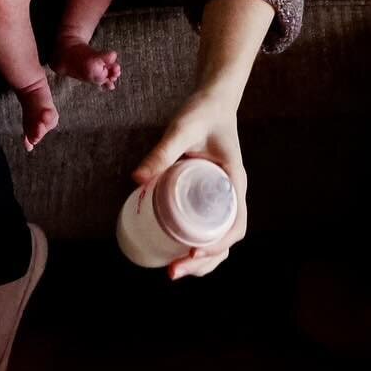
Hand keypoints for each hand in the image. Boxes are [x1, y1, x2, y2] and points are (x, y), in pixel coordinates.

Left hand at [131, 88, 247, 279]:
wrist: (213, 99)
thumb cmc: (202, 112)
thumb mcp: (182, 130)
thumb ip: (162, 152)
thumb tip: (136, 178)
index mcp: (234, 182)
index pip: (235, 225)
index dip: (217, 245)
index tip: (193, 253)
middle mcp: (231, 194)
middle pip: (225, 240)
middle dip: (203, 262)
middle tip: (173, 271)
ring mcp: (221, 196)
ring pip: (217, 237)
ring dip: (200, 259)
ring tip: (173, 269)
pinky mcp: (207, 193)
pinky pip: (205, 224)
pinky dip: (194, 241)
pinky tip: (174, 248)